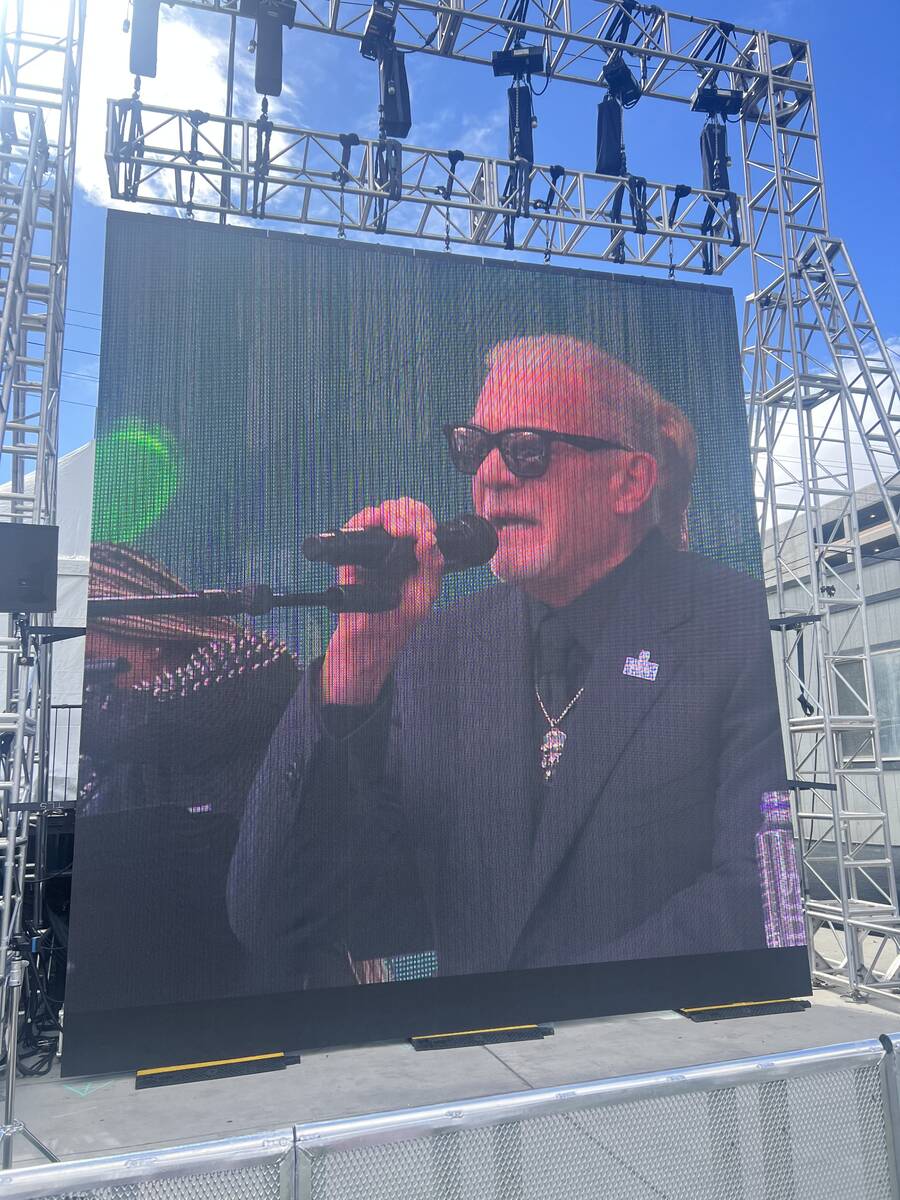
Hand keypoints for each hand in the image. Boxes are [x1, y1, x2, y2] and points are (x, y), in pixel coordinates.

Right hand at [320, 498, 442, 704]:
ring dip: (389, 513)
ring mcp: (373, 549)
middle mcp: (395, 547)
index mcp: (416, 554)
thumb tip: (428, 539)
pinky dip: (364, 520)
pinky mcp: (352, 556)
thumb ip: (432, 566)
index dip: (422, 519)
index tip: (421, 532)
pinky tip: (377, 526)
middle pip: (402, 510)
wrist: (369, 642)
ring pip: (379, 513)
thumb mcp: (425, 595)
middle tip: (405, 528)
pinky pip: (355, 528)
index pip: (422, 521)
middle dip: (406, 512)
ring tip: (395, 528)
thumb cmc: (398, 620)